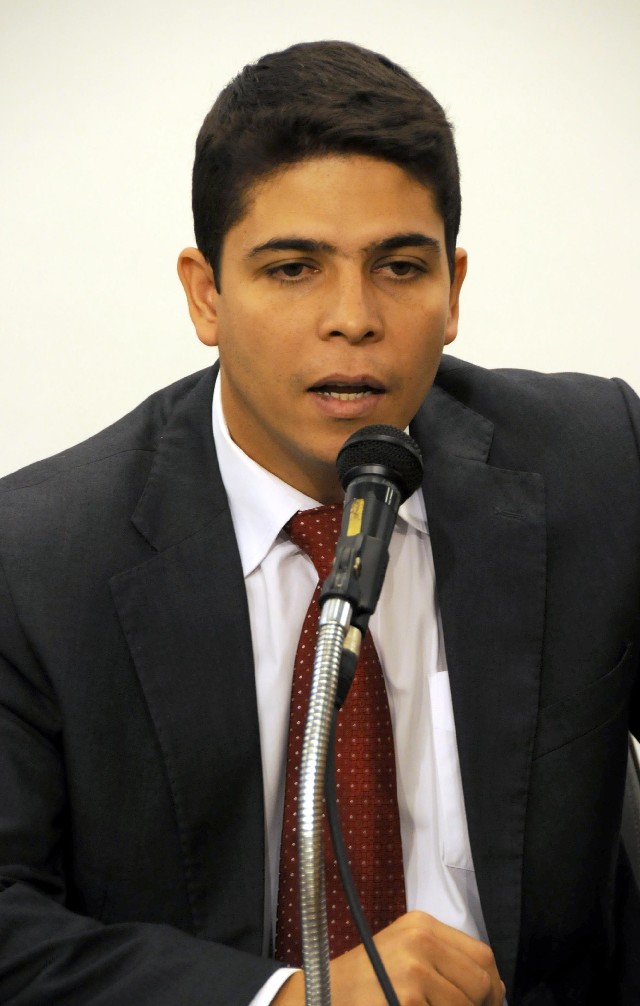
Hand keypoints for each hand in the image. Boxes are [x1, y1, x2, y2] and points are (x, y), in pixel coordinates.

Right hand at [274, 911, 504, 1004]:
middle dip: (480, 1005)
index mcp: (422, 925)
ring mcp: (413, 970)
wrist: (325, 991)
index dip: (492, 986)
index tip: (489, 1003)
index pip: (482, 955)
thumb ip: (443, 959)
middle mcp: (420, 940)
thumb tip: (492, 988)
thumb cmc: (368, 977)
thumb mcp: (405, 951)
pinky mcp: (406, 999)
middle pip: (479, 981)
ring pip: (464, 1005)